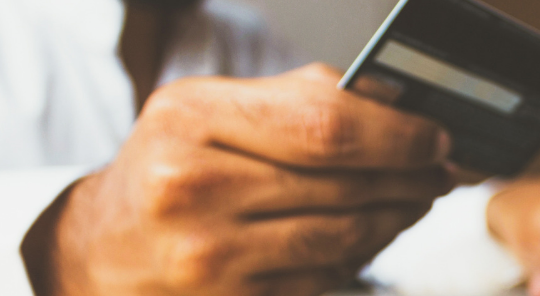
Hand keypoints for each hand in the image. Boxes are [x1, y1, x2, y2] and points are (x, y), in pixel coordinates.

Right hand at [27, 63, 453, 295]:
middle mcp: (192, 187)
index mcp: (192, 119)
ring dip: (395, 218)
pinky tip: (369, 235)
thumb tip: (397, 105)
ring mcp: (206, 256)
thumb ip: (300, 99)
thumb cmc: (168, 168)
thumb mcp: (212, 110)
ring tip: (413, 201)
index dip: (398, 134)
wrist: (100, 248)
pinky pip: (322, 278)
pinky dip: (358, 256)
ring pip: (342, 237)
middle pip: (343, 183)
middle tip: (439, 171)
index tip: (435, 137)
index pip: (326, 125)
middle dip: (410, 177)